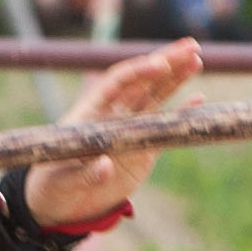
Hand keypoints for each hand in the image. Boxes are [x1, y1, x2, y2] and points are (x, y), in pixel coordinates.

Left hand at [25, 37, 202, 226]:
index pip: (116, 83)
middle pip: (142, 82)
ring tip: (197, 60)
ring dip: (176, 79)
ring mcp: (129, 131)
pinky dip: (180, 115)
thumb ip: (85, 173)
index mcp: (90, 113)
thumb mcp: (63, 181)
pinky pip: (164, 129)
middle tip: (191, 46)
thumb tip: (106, 166)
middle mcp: (112, 115)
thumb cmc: (53, 186)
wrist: (61, 204)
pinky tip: (199, 100)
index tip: (159, 64)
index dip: (137, 72)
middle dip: (166, 62)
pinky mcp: (142, 151)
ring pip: (156, 98)